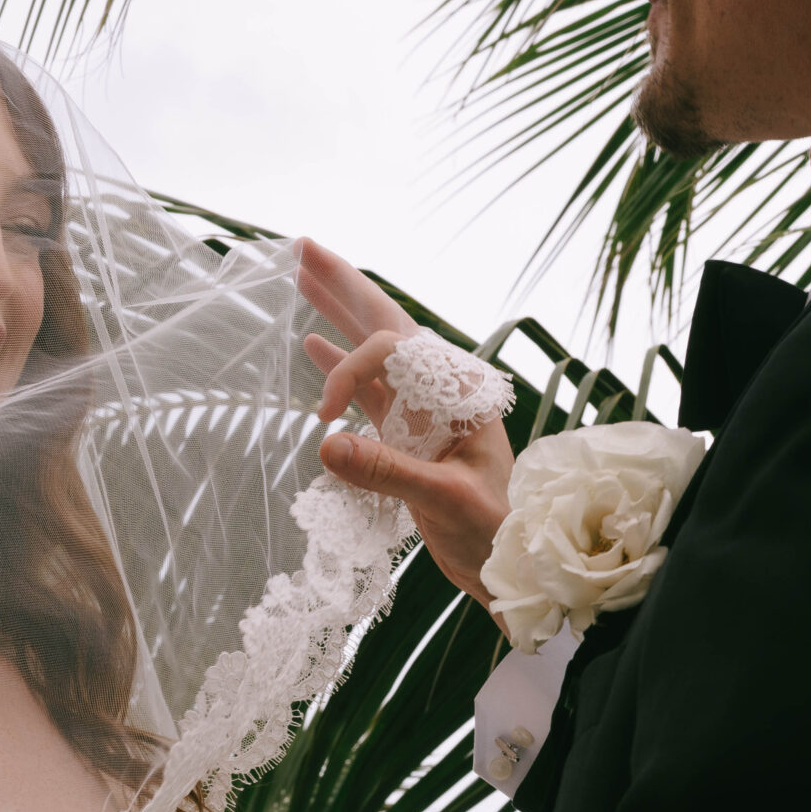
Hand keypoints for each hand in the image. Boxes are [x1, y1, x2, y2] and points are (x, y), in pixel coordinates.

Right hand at [297, 238, 515, 621]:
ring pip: (372, 349)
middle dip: (345, 286)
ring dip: (336, 315)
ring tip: (303, 276)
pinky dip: (338, 365)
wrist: (507, 563)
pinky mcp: (405, 433)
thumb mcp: (446, 500)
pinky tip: (313, 343)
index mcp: (459, 390)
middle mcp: (439, 389)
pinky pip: (366, 387)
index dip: (349, 372)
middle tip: (305, 248)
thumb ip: (386, 471)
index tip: (325, 418)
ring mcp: (420, 409)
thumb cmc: (493, 529)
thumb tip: (324, 443)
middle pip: (386, 323)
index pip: (392, 351)